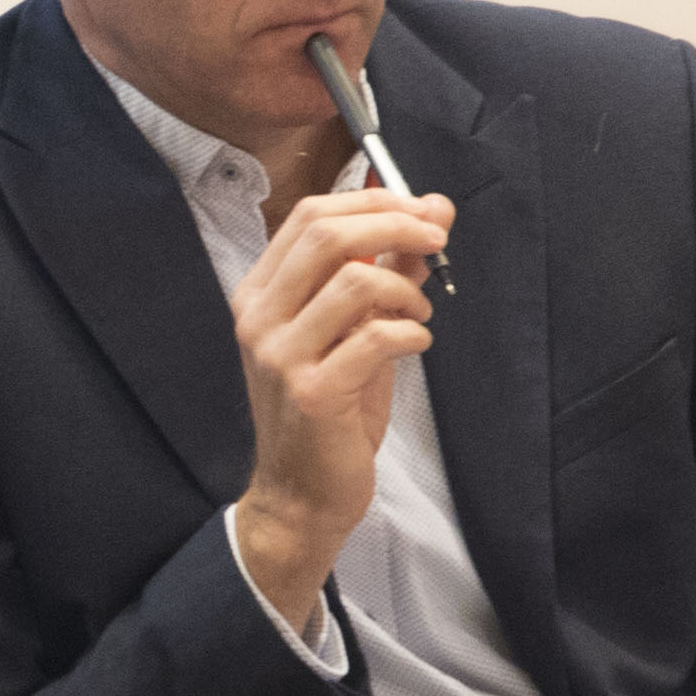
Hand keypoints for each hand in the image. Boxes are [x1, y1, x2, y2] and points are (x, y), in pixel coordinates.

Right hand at [226, 188, 455, 620]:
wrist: (301, 494)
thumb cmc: (330, 410)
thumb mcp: (356, 330)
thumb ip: (389, 268)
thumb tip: (434, 209)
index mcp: (261, 295)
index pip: (310, 216)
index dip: (371, 200)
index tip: (418, 209)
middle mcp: (260, 318)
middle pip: (328, 235)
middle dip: (395, 224)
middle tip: (436, 238)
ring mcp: (281, 355)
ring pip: (355, 280)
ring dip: (406, 288)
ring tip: (420, 311)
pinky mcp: (312, 393)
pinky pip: (374, 337)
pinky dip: (410, 332)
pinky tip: (415, 343)